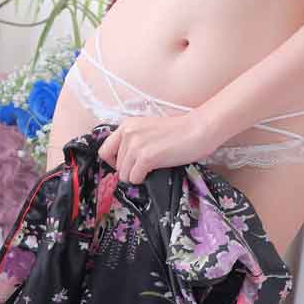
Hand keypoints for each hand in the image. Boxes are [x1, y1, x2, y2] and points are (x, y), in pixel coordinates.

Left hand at [96, 109, 216, 183]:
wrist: (198, 129)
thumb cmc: (179, 132)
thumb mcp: (148, 130)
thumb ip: (133, 141)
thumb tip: (121, 164)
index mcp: (127, 125)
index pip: (104, 151)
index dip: (115, 162)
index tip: (129, 164)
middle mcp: (128, 133)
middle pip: (116, 166)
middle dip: (130, 170)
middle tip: (147, 166)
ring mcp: (136, 145)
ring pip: (124, 175)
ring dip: (137, 175)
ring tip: (154, 166)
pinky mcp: (146, 157)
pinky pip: (134, 178)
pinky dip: (144, 179)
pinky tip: (157, 169)